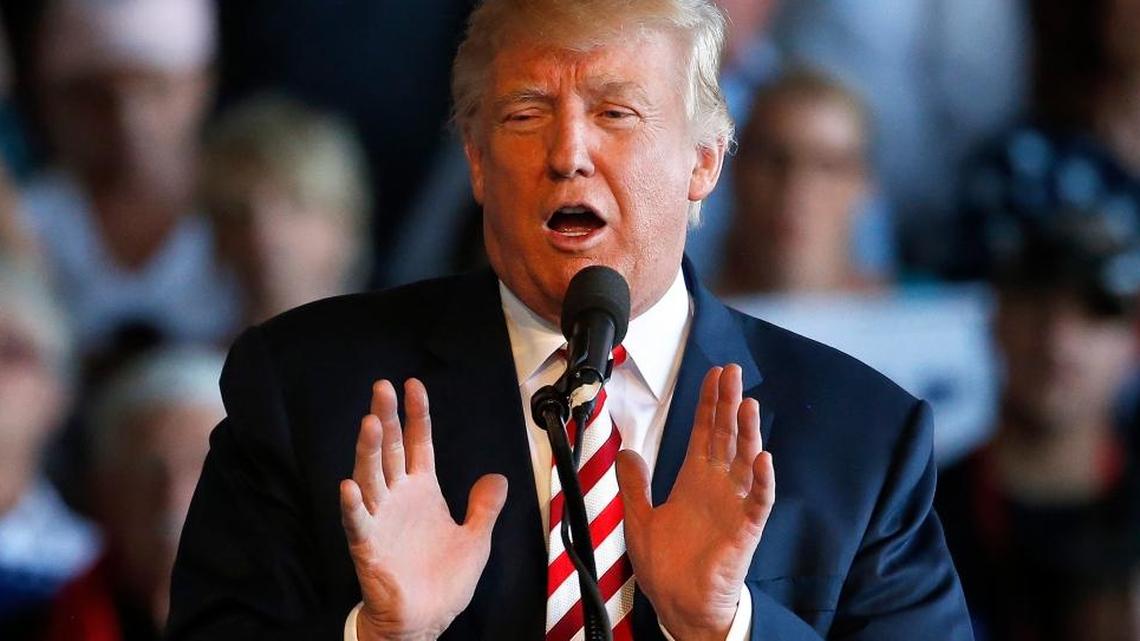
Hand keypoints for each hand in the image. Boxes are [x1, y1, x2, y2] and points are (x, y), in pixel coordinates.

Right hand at [340, 379, 508, 640]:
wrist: (424, 620)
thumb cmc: (443, 580)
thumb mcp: (476, 539)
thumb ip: (484, 506)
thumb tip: (497, 476)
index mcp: (423, 492)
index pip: (418, 444)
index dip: (416, 415)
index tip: (412, 385)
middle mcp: (399, 498)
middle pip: (390, 450)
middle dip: (387, 417)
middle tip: (382, 387)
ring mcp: (381, 519)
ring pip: (371, 477)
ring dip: (369, 451)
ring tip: (370, 422)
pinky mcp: (368, 546)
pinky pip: (358, 522)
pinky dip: (353, 505)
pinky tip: (349, 486)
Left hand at [616, 365, 774, 639]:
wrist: (681, 606)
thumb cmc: (667, 567)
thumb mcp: (640, 519)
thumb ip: (635, 485)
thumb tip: (626, 452)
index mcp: (693, 482)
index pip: (704, 434)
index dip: (708, 405)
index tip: (713, 376)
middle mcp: (717, 487)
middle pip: (726, 437)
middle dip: (728, 404)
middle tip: (732, 372)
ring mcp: (734, 505)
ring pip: (746, 461)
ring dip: (748, 433)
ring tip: (747, 404)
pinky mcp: (745, 529)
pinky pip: (758, 500)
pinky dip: (763, 480)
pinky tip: (764, 459)